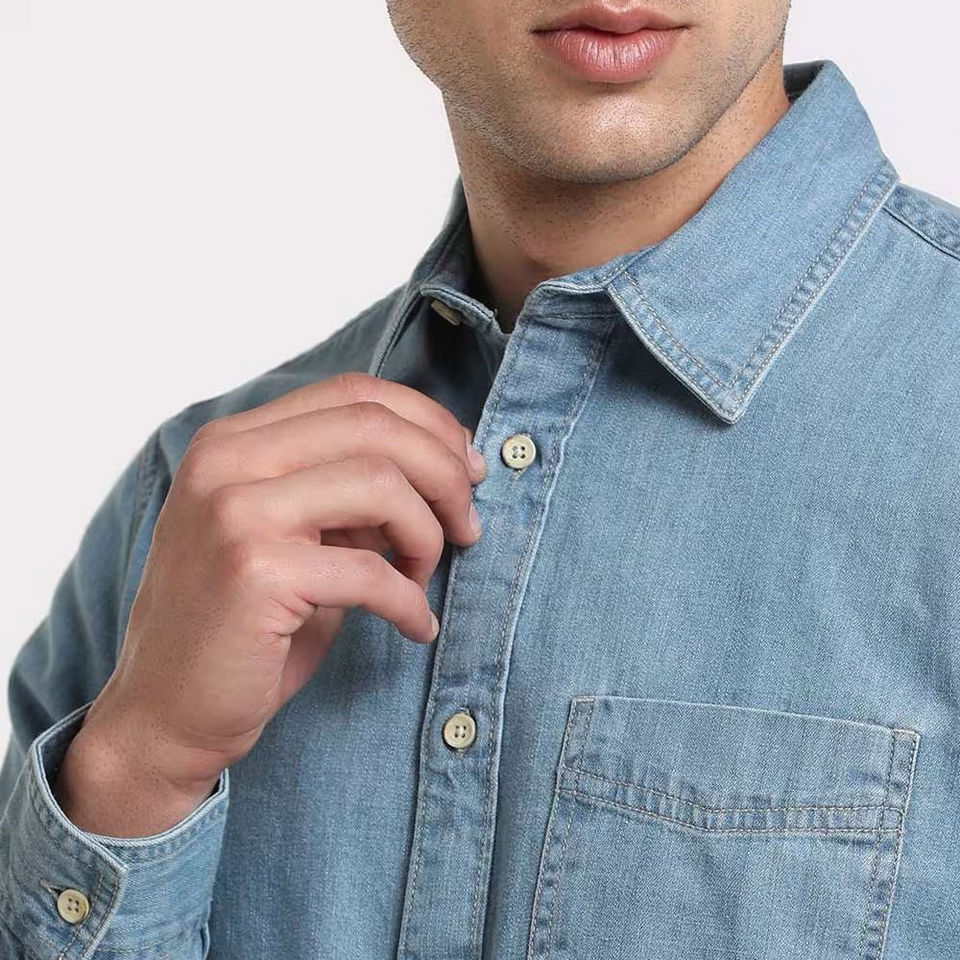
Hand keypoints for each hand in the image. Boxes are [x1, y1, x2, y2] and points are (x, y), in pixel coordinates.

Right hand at [77, 372, 486, 798]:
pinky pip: (371, 570)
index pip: (354, 392)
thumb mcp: (293, 535)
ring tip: (425, 576)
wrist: (166, 712)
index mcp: (234, 441)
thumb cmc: (244, 624)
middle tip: (468, 524)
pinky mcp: (255, 572)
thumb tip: (445, 465)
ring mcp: (234, 512)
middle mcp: (226, 461)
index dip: (428, 423)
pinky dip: (411, 602)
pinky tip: (417, 626)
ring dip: (426, 535)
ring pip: (380, 484)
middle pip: (374, 426)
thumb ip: (347, 491)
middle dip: (444, 473)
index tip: (466, 469)